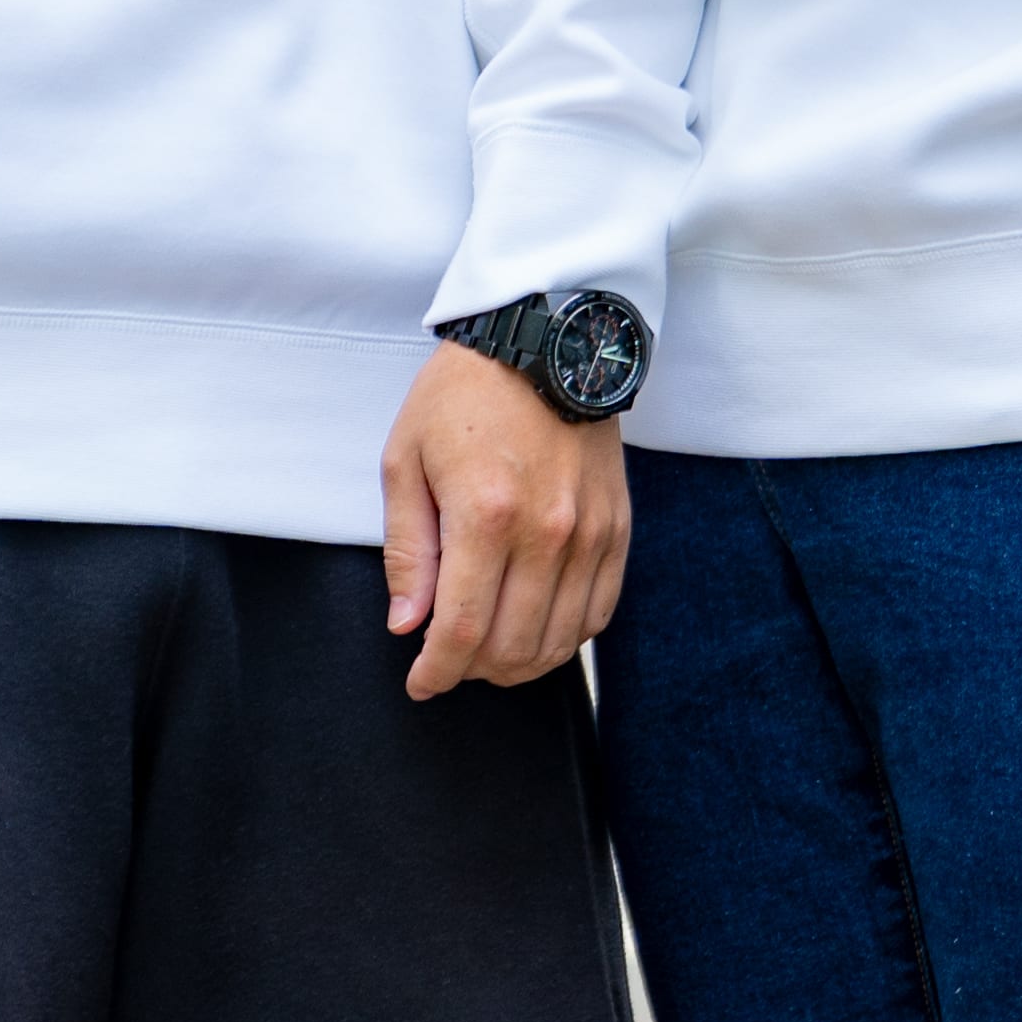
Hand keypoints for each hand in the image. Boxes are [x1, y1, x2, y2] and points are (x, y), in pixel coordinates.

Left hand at [380, 342, 628, 696]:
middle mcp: (545, 532)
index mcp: (484, 515)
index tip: (420, 683)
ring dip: (518, 663)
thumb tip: (407, 624)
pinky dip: (565, 637)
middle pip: (513, 648)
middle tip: (447, 659)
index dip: (437, 672)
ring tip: (488, 650)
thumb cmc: (463, 395)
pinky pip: (598, 614)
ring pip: (559, 642)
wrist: (543, 339)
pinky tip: (535, 628)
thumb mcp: (405, 460)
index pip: (463, 630)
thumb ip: (407, 550)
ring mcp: (589, 533)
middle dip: (472, 670)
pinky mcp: (616, 529)